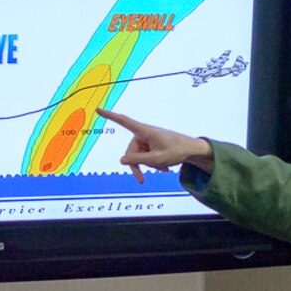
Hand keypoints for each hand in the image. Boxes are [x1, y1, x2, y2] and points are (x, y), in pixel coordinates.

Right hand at [95, 107, 212, 183]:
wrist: (192, 150)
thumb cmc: (177, 151)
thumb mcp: (157, 159)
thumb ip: (138, 160)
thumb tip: (121, 161)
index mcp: (144, 131)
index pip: (124, 121)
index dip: (110, 116)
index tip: (98, 110)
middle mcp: (144, 133)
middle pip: (131, 151)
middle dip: (136, 165)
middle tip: (141, 180)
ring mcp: (148, 140)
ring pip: (139, 156)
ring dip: (148, 165)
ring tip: (163, 169)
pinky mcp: (152, 145)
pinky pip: (146, 156)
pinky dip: (153, 163)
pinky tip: (165, 168)